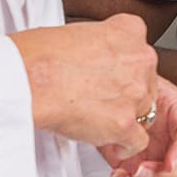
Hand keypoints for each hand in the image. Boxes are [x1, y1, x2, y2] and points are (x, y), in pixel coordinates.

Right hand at [10, 13, 158, 153]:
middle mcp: (140, 59)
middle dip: (126, 92)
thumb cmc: (40, 54)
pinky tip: (110, 142)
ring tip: (98, 118)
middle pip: (146, 81)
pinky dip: (125, 145)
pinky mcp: (124, 122)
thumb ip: (99, 44)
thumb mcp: (80, 30)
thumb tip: (95, 55)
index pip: (139, 49)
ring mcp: (135, 92)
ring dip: (125, 117)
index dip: (122, 66)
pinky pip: (137, 141)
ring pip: (144, 111)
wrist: (29, 77)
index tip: (109, 72)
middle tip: (99, 97)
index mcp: (129, 31)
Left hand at [100, 77, 176, 176]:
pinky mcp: (142, 169)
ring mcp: (159, 157)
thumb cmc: (123, 87)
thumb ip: (145, 101)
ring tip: (125, 176)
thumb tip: (143, 121)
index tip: (168, 164)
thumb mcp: (139, 86)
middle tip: (138, 170)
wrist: (104, 98)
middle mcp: (172, 139)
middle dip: (161, 176)